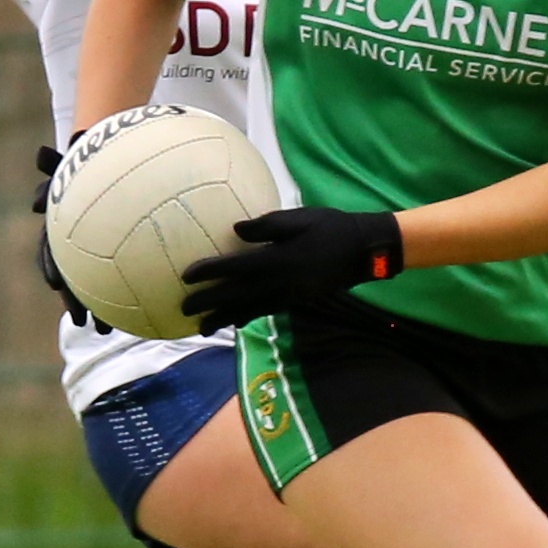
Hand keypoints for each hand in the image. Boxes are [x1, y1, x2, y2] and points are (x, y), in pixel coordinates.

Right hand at [33, 144, 110, 333]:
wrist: (110, 175)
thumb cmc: (93, 167)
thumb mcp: (79, 163)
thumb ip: (61, 162)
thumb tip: (44, 149)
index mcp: (60, 229)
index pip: (49, 251)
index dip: (50, 267)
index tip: (52, 282)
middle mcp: (72, 249)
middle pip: (70, 280)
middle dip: (74, 303)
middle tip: (82, 324)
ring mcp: (90, 258)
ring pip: (92, 289)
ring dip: (99, 312)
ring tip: (109, 332)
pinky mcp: (113, 263)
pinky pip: (119, 284)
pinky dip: (128, 299)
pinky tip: (146, 316)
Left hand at [180, 207, 402, 331]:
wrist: (363, 251)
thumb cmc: (331, 228)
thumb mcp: (299, 218)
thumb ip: (266, 226)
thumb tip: (235, 231)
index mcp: (278, 260)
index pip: (236, 268)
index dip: (211, 272)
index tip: (187, 275)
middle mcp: (279, 283)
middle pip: (237, 296)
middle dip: (209, 304)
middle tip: (183, 310)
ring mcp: (288, 295)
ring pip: (249, 310)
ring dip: (224, 319)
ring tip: (202, 328)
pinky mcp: (295, 300)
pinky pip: (264, 311)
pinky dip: (246, 317)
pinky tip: (234, 321)